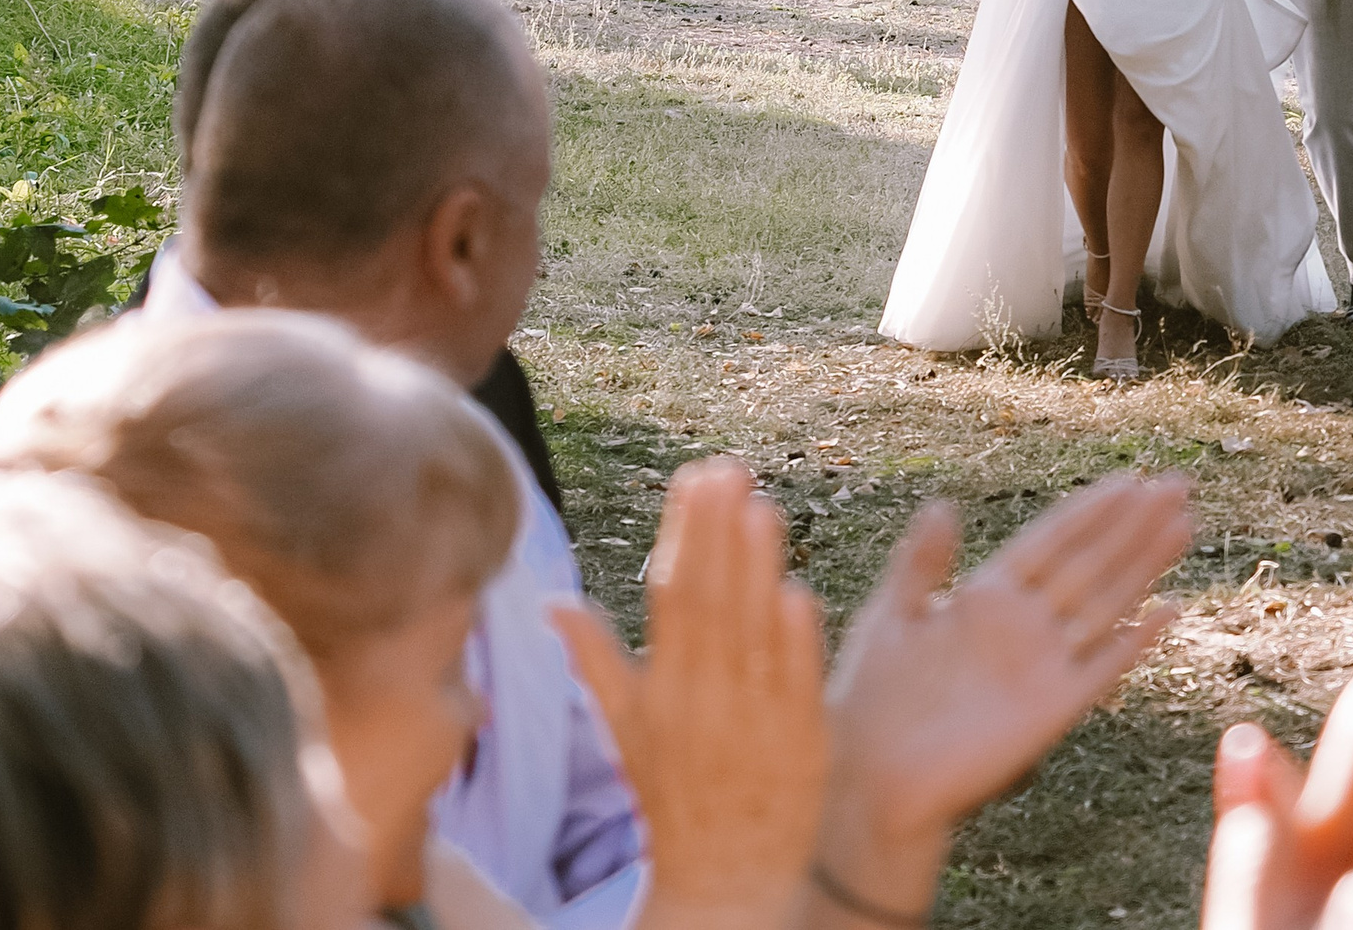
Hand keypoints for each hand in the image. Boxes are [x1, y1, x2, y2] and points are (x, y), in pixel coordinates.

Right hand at [554, 460, 829, 929]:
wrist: (724, 884)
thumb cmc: (674, 797)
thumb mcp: (626, 730)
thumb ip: (596, 660)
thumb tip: (550, 602)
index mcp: (662, 692)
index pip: (671, 597)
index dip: (683, 535)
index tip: (693, 476)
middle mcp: (705, 701)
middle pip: (711, 604)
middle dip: (719, 533)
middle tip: (728, 468)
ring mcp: (755, 721)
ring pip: (756, 633)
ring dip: (759, 570)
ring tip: (762, 506)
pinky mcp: (802, 742)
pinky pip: (798, 683)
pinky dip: (797, 640)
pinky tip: (798, 590)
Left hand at [813, 475, 1193, 911]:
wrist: (875, 777)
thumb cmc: (871, 698)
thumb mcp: (890, 615)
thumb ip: (921, 563)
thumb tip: (943, 502)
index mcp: (986, 594)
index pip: (1051, 539)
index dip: (1091, 509)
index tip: (1131, 477)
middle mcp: (1024, 622)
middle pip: (1090, 561)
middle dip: (1133, 524)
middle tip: (1178, 485)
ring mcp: (1042, 663)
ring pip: (1106, 602)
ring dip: (1145, 565)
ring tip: (1184, 524)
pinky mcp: (1052, 709)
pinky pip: (1102, 668)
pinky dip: (1136, 641)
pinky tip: (1168, 611)